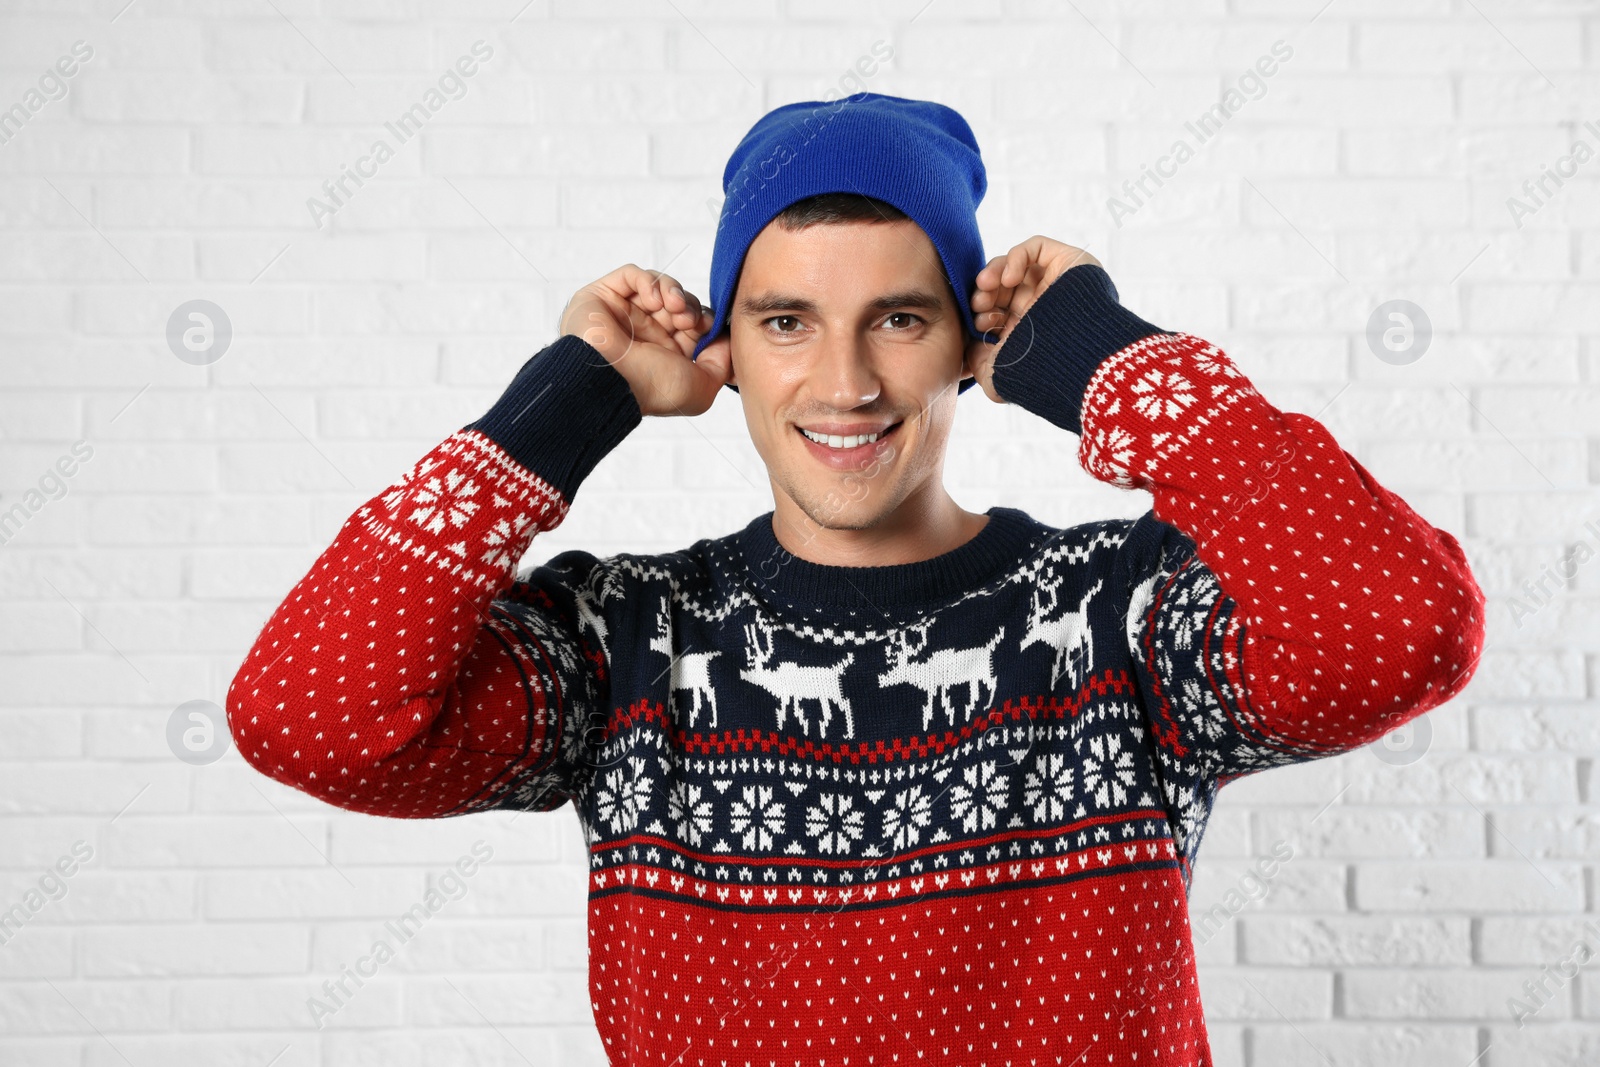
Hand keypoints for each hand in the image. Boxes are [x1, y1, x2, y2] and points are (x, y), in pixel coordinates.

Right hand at [559, 263, 729, 417]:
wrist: (612, 381)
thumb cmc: (651, 389)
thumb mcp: (702, 387)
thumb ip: (721, 362)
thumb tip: (724, 339)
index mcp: (664, 354)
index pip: (691, 323)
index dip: (704, 320)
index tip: (708, 327)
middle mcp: (645, 333)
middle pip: (678, 303)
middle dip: (690, 307)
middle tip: (687, 319)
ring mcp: (624, 313)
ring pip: (658, 287)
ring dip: (674, 292)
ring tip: (674, 307)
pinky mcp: (604, 296)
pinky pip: (631, 275)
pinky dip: (649, 282)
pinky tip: (654, 300)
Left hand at [962, 236, 1101, 403]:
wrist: (1071, 358)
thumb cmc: (1036, 372)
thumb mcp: (995, 377)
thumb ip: (976, 360)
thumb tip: (970, 341)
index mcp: (1029, 333)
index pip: (999, 311)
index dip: (982, 313)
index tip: (977, 324)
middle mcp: (1043, 307)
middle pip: (1004, 289)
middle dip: (985, 294)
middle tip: (977, 303)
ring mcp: (1056, 284)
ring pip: (1016, 266)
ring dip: (994, 273)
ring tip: (984, 285)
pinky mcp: (1069, 263)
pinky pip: (1035, 247)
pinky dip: (1015, 258)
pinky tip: (1009, 279)